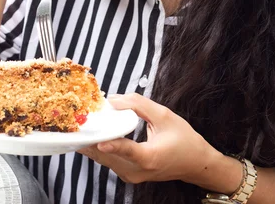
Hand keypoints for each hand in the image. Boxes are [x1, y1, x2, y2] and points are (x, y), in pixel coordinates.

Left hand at [79, 93, 216, 186]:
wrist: (195, 163)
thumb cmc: (183, 139)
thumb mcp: (165, 116)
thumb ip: (139, 105)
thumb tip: (114, 100)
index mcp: (150, 158)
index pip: (129, 151)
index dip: (113, 145)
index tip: (99, 140)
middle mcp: (138, 172)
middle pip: (108, 156)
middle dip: (93, 137)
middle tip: (79, 119)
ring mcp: (131, 176)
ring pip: (104, 159)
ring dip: (93, 141)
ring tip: (81, 124)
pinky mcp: (128, 174)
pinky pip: (108, 160)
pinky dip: (100, 147)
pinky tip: (93, 133)